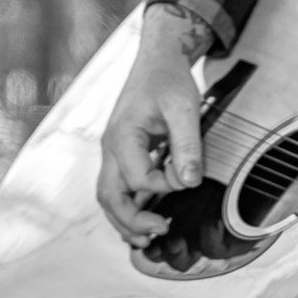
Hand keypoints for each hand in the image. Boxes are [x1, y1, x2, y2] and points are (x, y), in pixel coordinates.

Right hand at [95, 3, 210, 246]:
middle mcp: (111, 148)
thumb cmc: (170, 80)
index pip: (137, 178)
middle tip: (158, 232)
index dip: (164, 185)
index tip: (186, 178)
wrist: (158, 60)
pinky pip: (119, 186)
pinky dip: (129, 205)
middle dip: (130, 221)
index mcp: (122, 136)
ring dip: (125, 219)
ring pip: (109, 195)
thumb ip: (187, 146)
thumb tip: (189, 183)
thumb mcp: (185, 109)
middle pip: (108, 196)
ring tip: (148, 237)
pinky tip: (147, 217)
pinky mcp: (123, 153)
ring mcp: (114, 152)